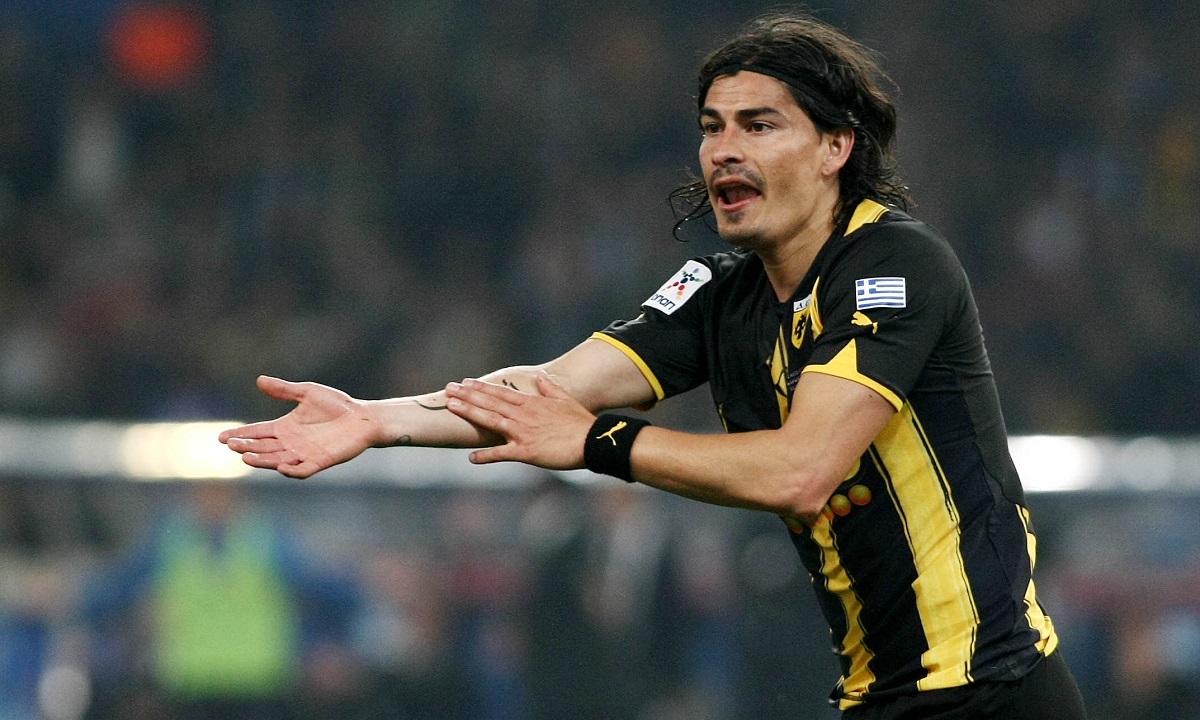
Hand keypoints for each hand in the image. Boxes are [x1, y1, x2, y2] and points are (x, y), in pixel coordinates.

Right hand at [218, 375, 379, 477]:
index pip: (257, 433)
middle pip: (263, 448)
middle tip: (231, 445)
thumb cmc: (337, 405)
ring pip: (277, 460)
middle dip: (246, 447)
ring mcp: (305, 454)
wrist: (362, 417)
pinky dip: (292, 470)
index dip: (240, 435)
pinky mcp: (321, 461)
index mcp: (285, 428)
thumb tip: (259, 380)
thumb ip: (284, 390)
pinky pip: (303, 469)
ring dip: (262, 460)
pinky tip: (281, 467)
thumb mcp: (308, 393)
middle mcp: (291, 443)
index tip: (221, 437)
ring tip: (245, 457)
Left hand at [444, 372, 593, 469]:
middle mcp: (523, 415)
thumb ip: (550, 389)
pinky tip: (471, 458)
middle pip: (490, 402)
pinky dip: (486, 456)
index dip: (482, 387)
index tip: (466, 382)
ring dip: (470, 413)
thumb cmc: (581, 422)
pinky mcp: (526, 452)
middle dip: (467, 395)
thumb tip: (541, 377)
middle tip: (448, 389)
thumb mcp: (566, 400)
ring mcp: (523, 432)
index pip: (501, 393)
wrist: (592, 441)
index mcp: (532, 403)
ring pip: (491, 420)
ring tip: (451, 407)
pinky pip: (502, 454)